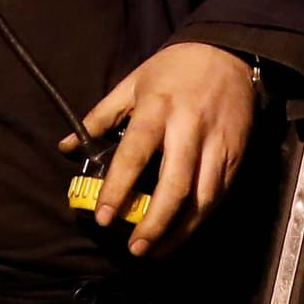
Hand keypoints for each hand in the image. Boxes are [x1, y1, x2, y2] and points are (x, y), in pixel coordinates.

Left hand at [65, 42, 260, 257]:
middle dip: (155, 223)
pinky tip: (184, 233)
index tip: (103, 218)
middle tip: (135, 249)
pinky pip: (220, 194)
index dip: (118, 189)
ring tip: (157, 251)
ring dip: (181, 231)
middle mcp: (189, 129)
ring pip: (203, 198)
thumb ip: (100, 116)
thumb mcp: (133, 83)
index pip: (135, 154)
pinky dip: (202, 219)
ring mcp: (217, 145)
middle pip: (175, 186)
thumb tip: (66, 146)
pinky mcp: (236, 155)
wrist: (230, 53)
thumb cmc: (175, 69)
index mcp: (158, 109)